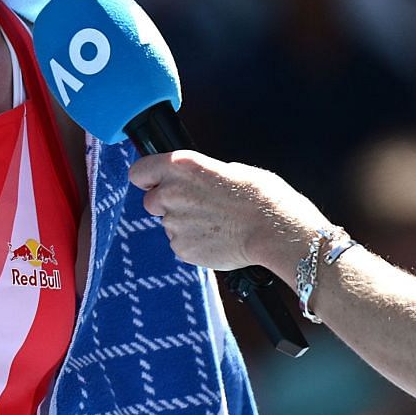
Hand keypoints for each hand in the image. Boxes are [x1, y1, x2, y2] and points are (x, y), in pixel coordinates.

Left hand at [127, 150, 325, 283]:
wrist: (277, 231)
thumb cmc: (262, 197)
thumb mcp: (229, 169)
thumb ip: (199, 175)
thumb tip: (193, 181)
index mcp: (181, 166)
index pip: (138, 171)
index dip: (147, 179)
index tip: (153, 183)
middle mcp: (170, 193)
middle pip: (150, 201)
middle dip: (167, 205)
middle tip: (197, 207)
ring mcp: (173, 223)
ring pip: (169, 224)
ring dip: (186, 225)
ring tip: (218, 224)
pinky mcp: (181, 248)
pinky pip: (181, 244)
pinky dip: (195, 243)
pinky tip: (218, 238)